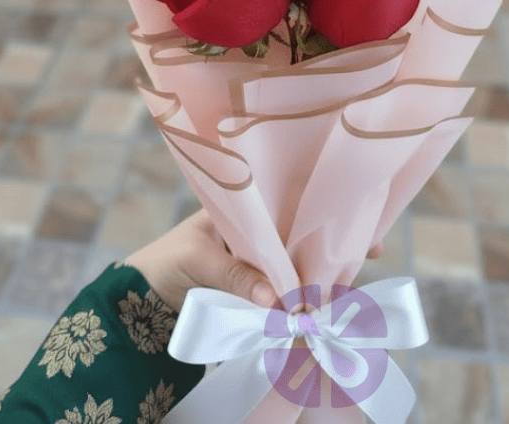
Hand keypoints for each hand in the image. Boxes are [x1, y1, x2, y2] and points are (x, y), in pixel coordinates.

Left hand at [124, 208, 385, 312]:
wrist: (139, 298)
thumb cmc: (166, 261)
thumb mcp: (197, 259)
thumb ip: (235, 275)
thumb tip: (278, 299)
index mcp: (246, 207)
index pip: (292, 200)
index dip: (323, 206)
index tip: (358, 218)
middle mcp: (260, 230)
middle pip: (304, 232)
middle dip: (334, 242)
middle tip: (369, 251)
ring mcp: (261, 260)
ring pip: (301, 262)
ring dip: (324, 274)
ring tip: (352, 283)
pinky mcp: (258, 290)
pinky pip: (289, 291)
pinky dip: (306, 299)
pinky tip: (325, 307)